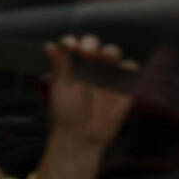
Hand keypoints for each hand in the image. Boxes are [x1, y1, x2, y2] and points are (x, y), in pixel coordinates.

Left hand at [42, 33, 139, 148]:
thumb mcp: (60, 89)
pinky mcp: (124, 84)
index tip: (69, 46)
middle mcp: (89, 65)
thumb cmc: (66, 114)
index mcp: (71, 64)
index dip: (71, 41)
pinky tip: (119, 71)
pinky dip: (126, 66)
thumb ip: (59, 66)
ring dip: (109, 51)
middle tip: (86, 54)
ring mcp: (107, 73)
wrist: (82, 137)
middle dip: (90, 43)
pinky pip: (130, 68)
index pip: (72, 45)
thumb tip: (48, 45)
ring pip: (113, 52)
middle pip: (93, 44)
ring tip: (105, 58)